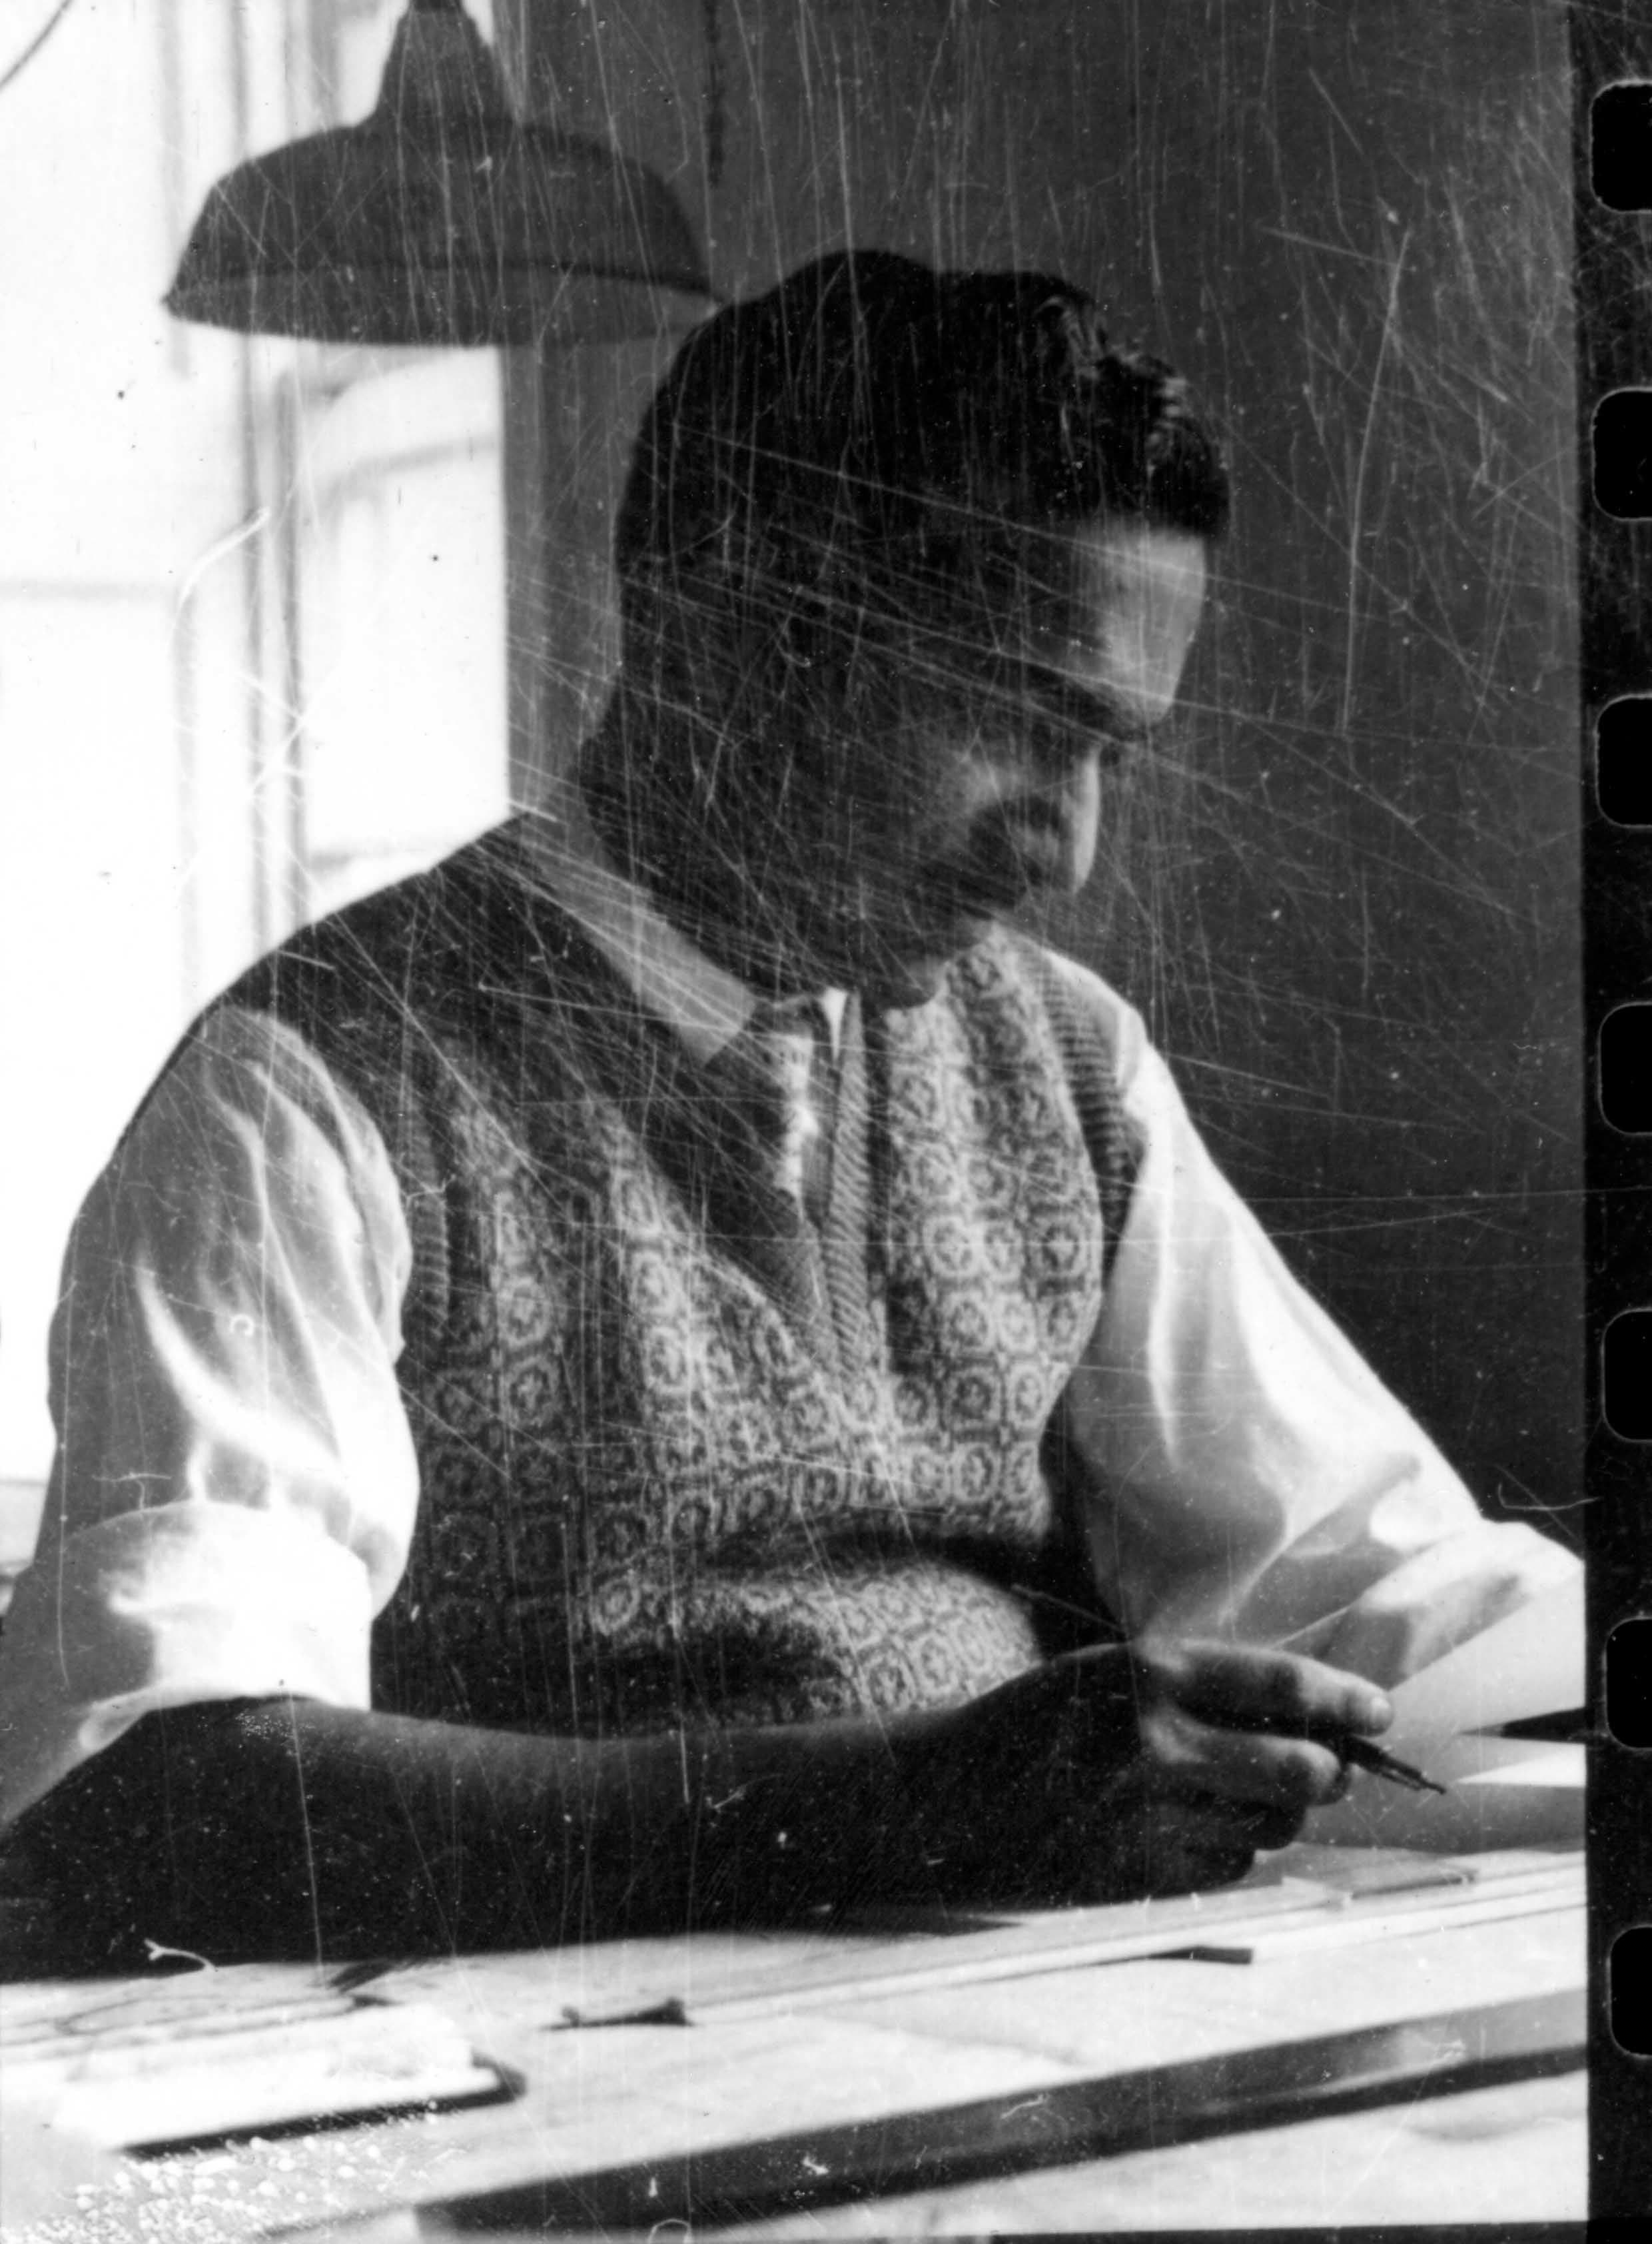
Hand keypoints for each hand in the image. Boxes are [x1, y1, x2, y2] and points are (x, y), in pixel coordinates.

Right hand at [902, 1639, 1392, 1904]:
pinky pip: (1226, 1869)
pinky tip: (1185, 1830)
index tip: (1379, 1713)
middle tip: (1326, 1771)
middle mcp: (1152, 1739)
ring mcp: (1143, 1813)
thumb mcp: (1112, 1674)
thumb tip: (1315, 1722)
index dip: (1346, 1699)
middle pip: (1299, 1769)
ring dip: (1271, 1816)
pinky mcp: (1135, 1872)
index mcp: (1147, 1670)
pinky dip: (1226, 1853)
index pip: (1282, 1683)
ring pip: (1269, 1827)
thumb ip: (1202, 1689)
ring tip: (1226, 1797)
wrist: (946, 1792)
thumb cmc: (1041, 1722)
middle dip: (1327, 1774)